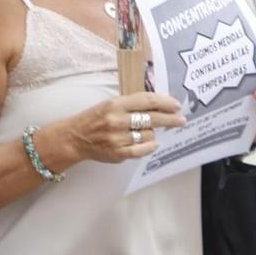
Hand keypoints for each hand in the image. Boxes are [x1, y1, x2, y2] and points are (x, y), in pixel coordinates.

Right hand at [55, 92, 185, 164]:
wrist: (74, 137)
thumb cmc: (93, 119)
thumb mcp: (109, 105)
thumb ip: (131, 104)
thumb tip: (159, 106)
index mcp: (114, 104)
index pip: (146, 101)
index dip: (165, 102)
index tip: (176, 105)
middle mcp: (116, 120)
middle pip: (152, 118)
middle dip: (170, 119)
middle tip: (181, 120)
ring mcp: (117, 138)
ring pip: (149, 135)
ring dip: (153, 133)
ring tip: (149, 132)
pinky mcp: (117, 153)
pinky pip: (142, 150)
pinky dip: (150, 146)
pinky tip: (152, 143)